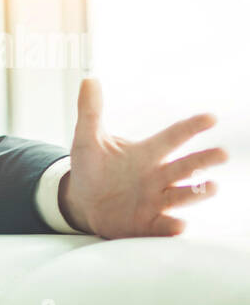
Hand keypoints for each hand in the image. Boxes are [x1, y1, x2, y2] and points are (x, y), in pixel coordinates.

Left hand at [58, 78, 229, 238]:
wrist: (80, 201)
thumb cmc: (91, 168)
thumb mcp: (88, 139)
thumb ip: (90, 111)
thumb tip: (89, 79)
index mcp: (148, 153)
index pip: (174, 136)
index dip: (191, 127)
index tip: (210, 118)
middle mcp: (158, 176)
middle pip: (187, 167)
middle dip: (205, 161)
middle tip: (222, 153)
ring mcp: (154, 200)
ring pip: (182, 196)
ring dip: (198, 192)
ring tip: (212, 186)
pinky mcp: (146, 223)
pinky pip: (162, 225)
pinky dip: (171, 225)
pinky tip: (179, 224)